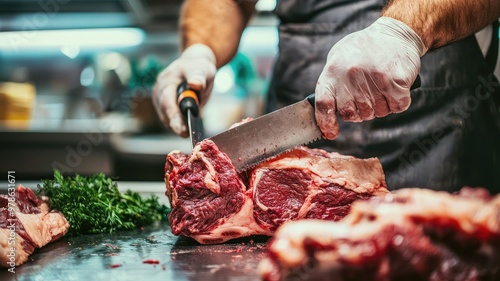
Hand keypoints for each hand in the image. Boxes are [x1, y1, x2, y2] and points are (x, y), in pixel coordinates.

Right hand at [153, 44, 216, 136]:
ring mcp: (160, 100)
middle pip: (164, 112)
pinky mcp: (165, 107)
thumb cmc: (198, 67)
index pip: (167, 102)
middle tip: (185, 135)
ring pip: (166, 118)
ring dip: (176, 126)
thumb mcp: (202, 69)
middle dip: (175, 125)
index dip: (174, 117)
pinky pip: (170, 119)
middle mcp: (160, 92)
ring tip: (187, 132)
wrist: (194, 66)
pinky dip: (178, 124)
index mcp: (167, 81)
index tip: (181, 130)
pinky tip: (186, 129)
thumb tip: (196, 84)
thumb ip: (198, 76)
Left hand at [314, 17, 426, 139]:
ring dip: (379, 107)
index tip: (331, 132)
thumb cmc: (362, 49)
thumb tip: (327, 115)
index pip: (324, 105)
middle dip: (358, 113)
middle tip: (365, 97)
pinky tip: (393, 89)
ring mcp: (374, 80)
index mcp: (333, 71)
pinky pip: (396, 107)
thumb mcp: (337, 59)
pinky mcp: (396, 83)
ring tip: (379, 87)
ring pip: (376, 114)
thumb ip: (331, 85)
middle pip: (352, 115)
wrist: (394, 34)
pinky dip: (397, 103)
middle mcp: (351, 76)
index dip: (326, 123)